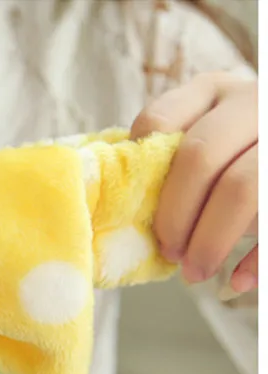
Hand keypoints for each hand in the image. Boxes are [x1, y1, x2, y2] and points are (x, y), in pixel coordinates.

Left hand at [131, 72, 257, 292]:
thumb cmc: (235, 155)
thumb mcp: (206, 137)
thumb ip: (170, 160)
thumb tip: (121, 213)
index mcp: (213, 90)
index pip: (158, 121)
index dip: (138, 171)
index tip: (132, 211)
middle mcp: (252, 102)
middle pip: (199, 156)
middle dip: (175, 215)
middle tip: (167, 252)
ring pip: (242, 187)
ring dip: (211, 240)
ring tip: (194, 272)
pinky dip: (257, 259)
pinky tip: (236, 281)